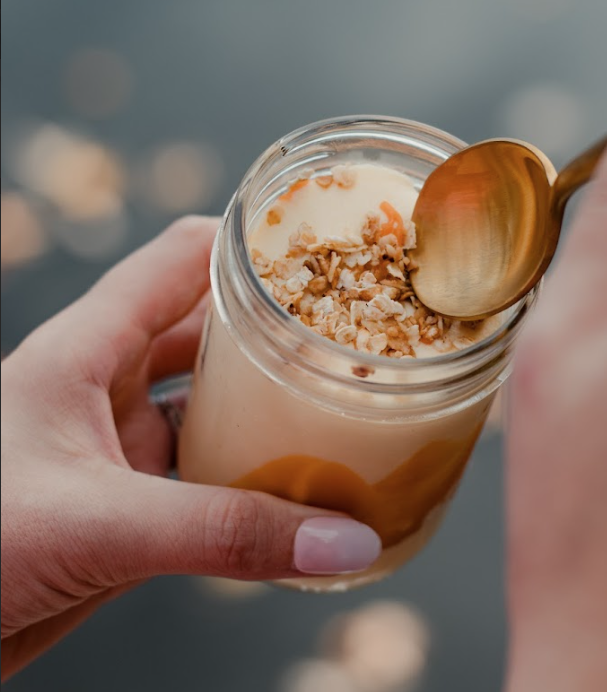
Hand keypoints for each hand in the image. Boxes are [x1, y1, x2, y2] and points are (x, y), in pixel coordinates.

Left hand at [0, 216, 380, 679]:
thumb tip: (344, 540)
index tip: (319, 243)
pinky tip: (297, 490)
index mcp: (84, 351)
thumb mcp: (97, 523)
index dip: (247, 241)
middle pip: (207, 329)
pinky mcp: (128, 506)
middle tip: (348, 329)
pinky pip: (205, 476)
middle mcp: (104, 387)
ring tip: (336, 400)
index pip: (179, 260)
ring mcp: (116, 446)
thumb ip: (223, 533)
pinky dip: (250, 480)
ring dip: (266, 405)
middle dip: (273, 326)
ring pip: (211, 405)